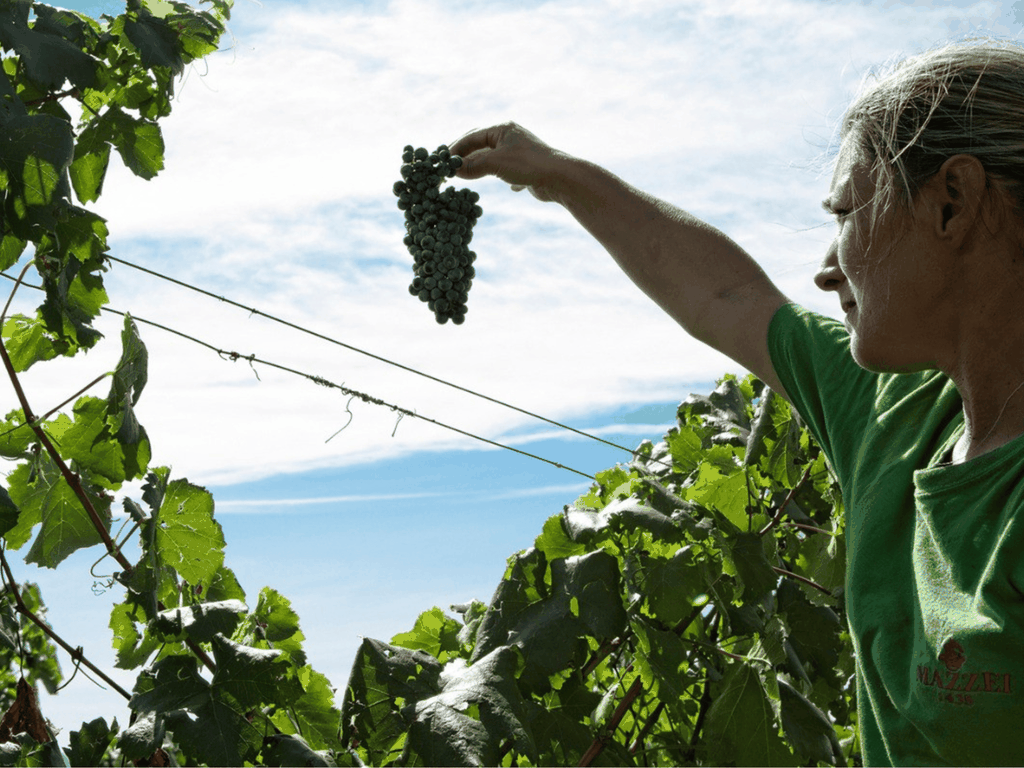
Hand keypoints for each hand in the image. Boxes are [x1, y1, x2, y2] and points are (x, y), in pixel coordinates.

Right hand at [448, 122, 566, 202]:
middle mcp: (511, 137)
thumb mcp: (495, 163)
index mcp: (502, 129)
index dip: (455, 148)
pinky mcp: (528, 168)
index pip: (472, 136)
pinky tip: (509, 186)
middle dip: (465, 156)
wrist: (560, 178)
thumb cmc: (528, 165)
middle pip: (481, 145)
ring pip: (493, 158)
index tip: (442, 160)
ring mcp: (519, 152)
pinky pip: (509, 171)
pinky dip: (503, 177)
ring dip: (480, 166)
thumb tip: (453, 171)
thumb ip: (472, 166)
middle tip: (449, 168)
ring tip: (465, 176)